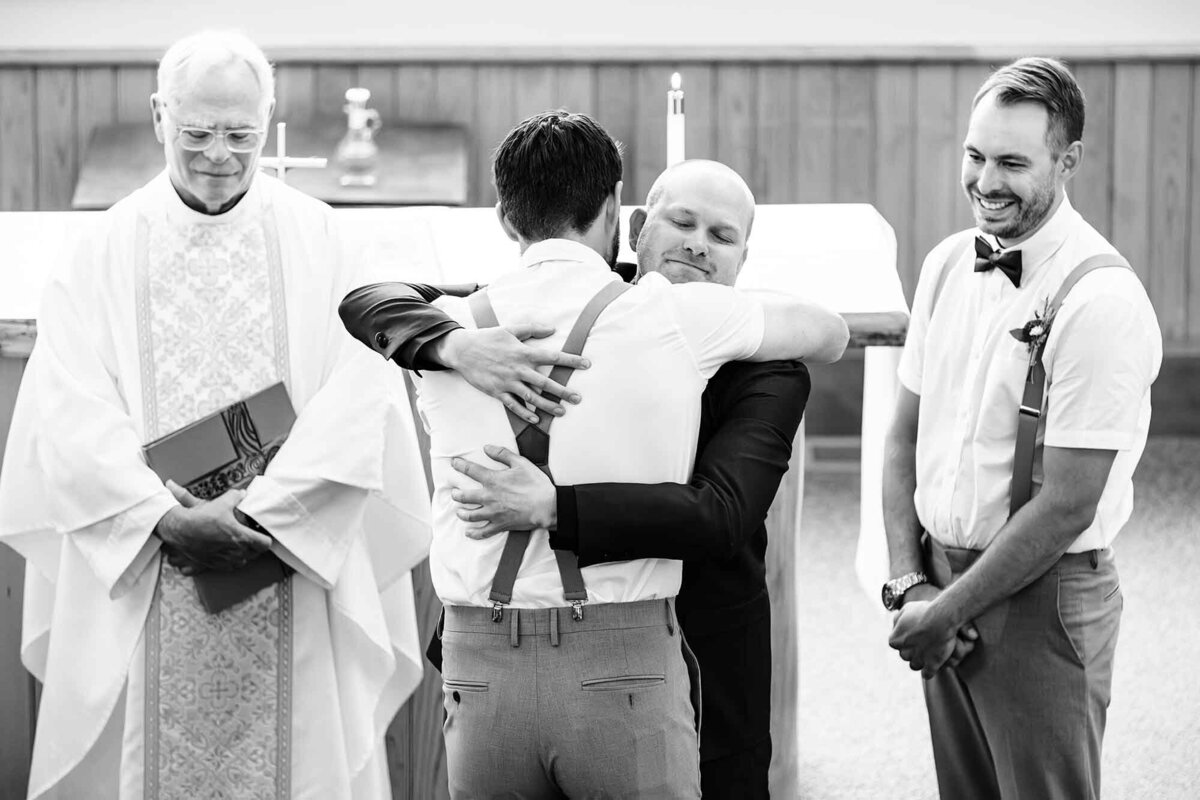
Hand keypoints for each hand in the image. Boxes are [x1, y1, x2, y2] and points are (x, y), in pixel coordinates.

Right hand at [155, 485, 272, 574]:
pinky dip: (232, 560)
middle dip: (255, 546)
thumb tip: (242, 493)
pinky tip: (228, 552)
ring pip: (244, 561)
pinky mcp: (215, 565)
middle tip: (251, 537)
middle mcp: (236, 551)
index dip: (265, 538)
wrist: (180, 530)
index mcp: (242, 537)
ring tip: (240, 544)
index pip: (265, 544)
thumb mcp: (222, 503)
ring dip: (244, 554)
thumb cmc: (203, 518)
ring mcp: (225, 560)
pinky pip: (231, 566)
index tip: (261, 533)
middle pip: (256, 553)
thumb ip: (236, 497)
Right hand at [437, 325, 588, 423]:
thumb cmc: (488, 338)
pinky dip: (524, 413)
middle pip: (545, 381)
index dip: (571, 360)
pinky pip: (513, 405)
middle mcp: (518, 368)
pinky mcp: (497, 392)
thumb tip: (552, 328)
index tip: (587, 364)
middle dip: (563, 391)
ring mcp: (507, 382)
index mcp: (523, 352)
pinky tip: (536, 419)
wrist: (462, 350)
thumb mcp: (510, 329)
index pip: (552, 356)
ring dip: (547, 405)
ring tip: (562, 411)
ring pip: (531, 396)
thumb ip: (532, 329)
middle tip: (578, 398)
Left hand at [449, 445, 555, 538]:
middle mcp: (489, 497)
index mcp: (493, 480)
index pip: (471, 470)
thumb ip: (502, 454)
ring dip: (462, 512)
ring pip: (470, 515)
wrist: (547, 506)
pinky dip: (474, 533)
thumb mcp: (521, 463)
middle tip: (454, 493)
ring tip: (459, 511)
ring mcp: (493, 513)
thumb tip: (487, 447)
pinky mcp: (500, 525)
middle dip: (456, 494)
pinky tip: (468, 532)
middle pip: (464, 496)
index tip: (454, 463)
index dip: (460, 465)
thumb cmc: (536, 484)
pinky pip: (483, 532)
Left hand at [889, 598, 974, 678]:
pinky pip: (927, 674)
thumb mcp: (906, 609)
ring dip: (920, 660)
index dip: (905, 639)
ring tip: (929, 653)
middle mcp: (904, 652)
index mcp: (894, 640)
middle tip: (923, 642)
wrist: (941, 618)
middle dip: (912, 650)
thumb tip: (895, 626)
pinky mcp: (931, 666)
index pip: (896, 644)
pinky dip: (929, 670)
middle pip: (905, 655)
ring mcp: (917, 660)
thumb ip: (898, 619)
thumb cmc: (924, 611)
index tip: (913, 634)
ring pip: (915, 665)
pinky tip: (934, 663)